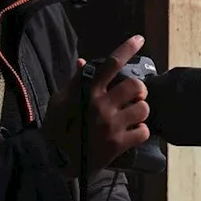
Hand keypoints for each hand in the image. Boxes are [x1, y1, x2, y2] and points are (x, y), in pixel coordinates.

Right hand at [42, 35, 151, 174]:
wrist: (56, 160)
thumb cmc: (56, 128)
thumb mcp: (59, 101)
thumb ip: (75, 82)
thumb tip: (84, 62)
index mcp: (87, 92)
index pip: (110, 64)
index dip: (126, 49)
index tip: (139, 39)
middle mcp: (101, 106)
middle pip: (135, 86)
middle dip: (138, 90)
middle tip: (134, 96)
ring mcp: (111, 126)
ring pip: (143, 108)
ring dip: (140, 111)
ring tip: (131, 116)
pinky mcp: (119, 145)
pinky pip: (144, 131)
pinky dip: (140, 132)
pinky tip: (131, 133)